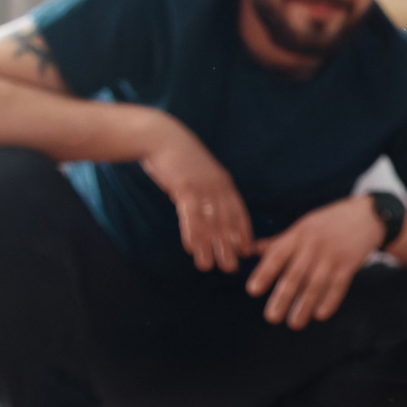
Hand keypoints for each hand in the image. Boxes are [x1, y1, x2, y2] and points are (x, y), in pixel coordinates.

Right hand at [140, 116, 250, 271]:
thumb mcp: (200, 174)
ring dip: (208, 246)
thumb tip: (211, 211)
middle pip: (226, 222)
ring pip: (209, 222)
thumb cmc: (179, 158)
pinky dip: (191, 232)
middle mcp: (217, 186)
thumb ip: (208, 191)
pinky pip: (190, 214)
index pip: (238, 212)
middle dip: (229, 246)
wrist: (160, 137)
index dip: (242, 233)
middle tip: (231, 269)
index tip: (246, 251)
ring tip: (207, 266)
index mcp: (223, 183)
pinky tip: (190, 248)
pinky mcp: (184, 187)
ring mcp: (202, 187)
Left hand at [246, 195, 383, 328]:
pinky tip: (320, 315)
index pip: (277, 255)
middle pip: (295, 274)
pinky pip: (338, 286)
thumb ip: (280, 241)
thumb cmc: (329, 222)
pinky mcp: (350, 265)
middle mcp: (314, 245)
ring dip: (304, 306)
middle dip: (282, 297)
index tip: (253, 291)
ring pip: (316, 284)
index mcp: (298, 234)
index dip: (265, 273)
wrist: (366, 215)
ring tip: (294, 324)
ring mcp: (333, 256)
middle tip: (271, 317)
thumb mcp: (303, 226)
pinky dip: (330, 301)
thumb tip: (251, 250)